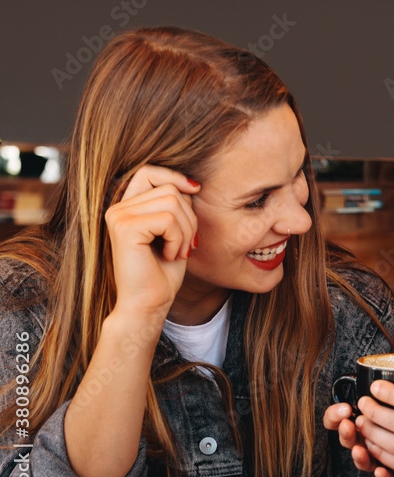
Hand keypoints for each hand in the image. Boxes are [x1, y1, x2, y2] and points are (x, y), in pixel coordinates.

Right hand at [104, 165, 199, 318]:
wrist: (148, 305)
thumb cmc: (162, 272)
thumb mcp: (174, 232)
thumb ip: (175, 206)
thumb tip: (191, 184)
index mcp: (126, 207)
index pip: (149, 171)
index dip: (174, 176)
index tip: (194, 190)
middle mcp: (117, 208)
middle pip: (169, 188)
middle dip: (189, 217)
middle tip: (186, 244)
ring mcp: (118, 216)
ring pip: (172, 202)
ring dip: (186, 230)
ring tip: (178, 251)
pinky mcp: (124, 228)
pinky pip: (168, 219)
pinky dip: (178, 239)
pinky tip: (169, 256)